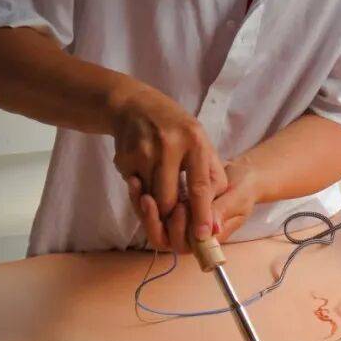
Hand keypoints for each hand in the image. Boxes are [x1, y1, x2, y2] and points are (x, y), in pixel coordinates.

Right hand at [111, 84, 226, 238]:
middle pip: (169, 200)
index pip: (200, 186)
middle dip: (171, 216)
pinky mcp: (124, 157)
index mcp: (195, 141)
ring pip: (149, 199)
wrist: (134, 105)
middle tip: (174, 217)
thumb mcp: (201, 143)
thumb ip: (212, 178)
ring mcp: (143, 151)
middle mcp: (169, 145)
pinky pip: (134, 188)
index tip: (204, 235)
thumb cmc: (175, 128)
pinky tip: (142, 167)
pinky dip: (139, 186)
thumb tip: (216, 220)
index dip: (202, 214)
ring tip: (157, 187)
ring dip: (154, 203)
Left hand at [127, 160, 261, 252]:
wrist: (240, 175)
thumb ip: (222, 212)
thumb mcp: (237, 198)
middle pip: (163, 239)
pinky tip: (136, 180)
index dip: (176, 231)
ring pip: (153, 225)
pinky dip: (140, 196)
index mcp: (207, 238)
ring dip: (143, 209)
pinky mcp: (170, 207)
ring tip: (139, 187)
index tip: (178, 208)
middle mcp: (190, 233)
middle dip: (154, 221)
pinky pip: (150, 209)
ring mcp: (179, 221)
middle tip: (151, 198)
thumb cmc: (244, 189)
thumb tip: (210, 229)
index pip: (185, 244)